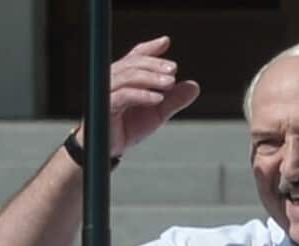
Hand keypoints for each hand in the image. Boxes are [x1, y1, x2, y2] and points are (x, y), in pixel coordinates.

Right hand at [77, 36, 200, 156]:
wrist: (110, 149)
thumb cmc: (127, 128)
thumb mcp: (157, 113)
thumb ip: (173, 100)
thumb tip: (194, 87)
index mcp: (124, 78)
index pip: (136, 56)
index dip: (150, 48)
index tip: (165, 42)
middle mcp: (113, 80)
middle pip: (132, 63)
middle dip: (154, 64)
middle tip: (173, 69)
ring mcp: (107, 92)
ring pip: (128, 76)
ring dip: (150, 78)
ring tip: (170, 83)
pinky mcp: (104, 107)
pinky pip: (123, 96)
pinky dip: (142, 95)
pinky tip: (158, 98)